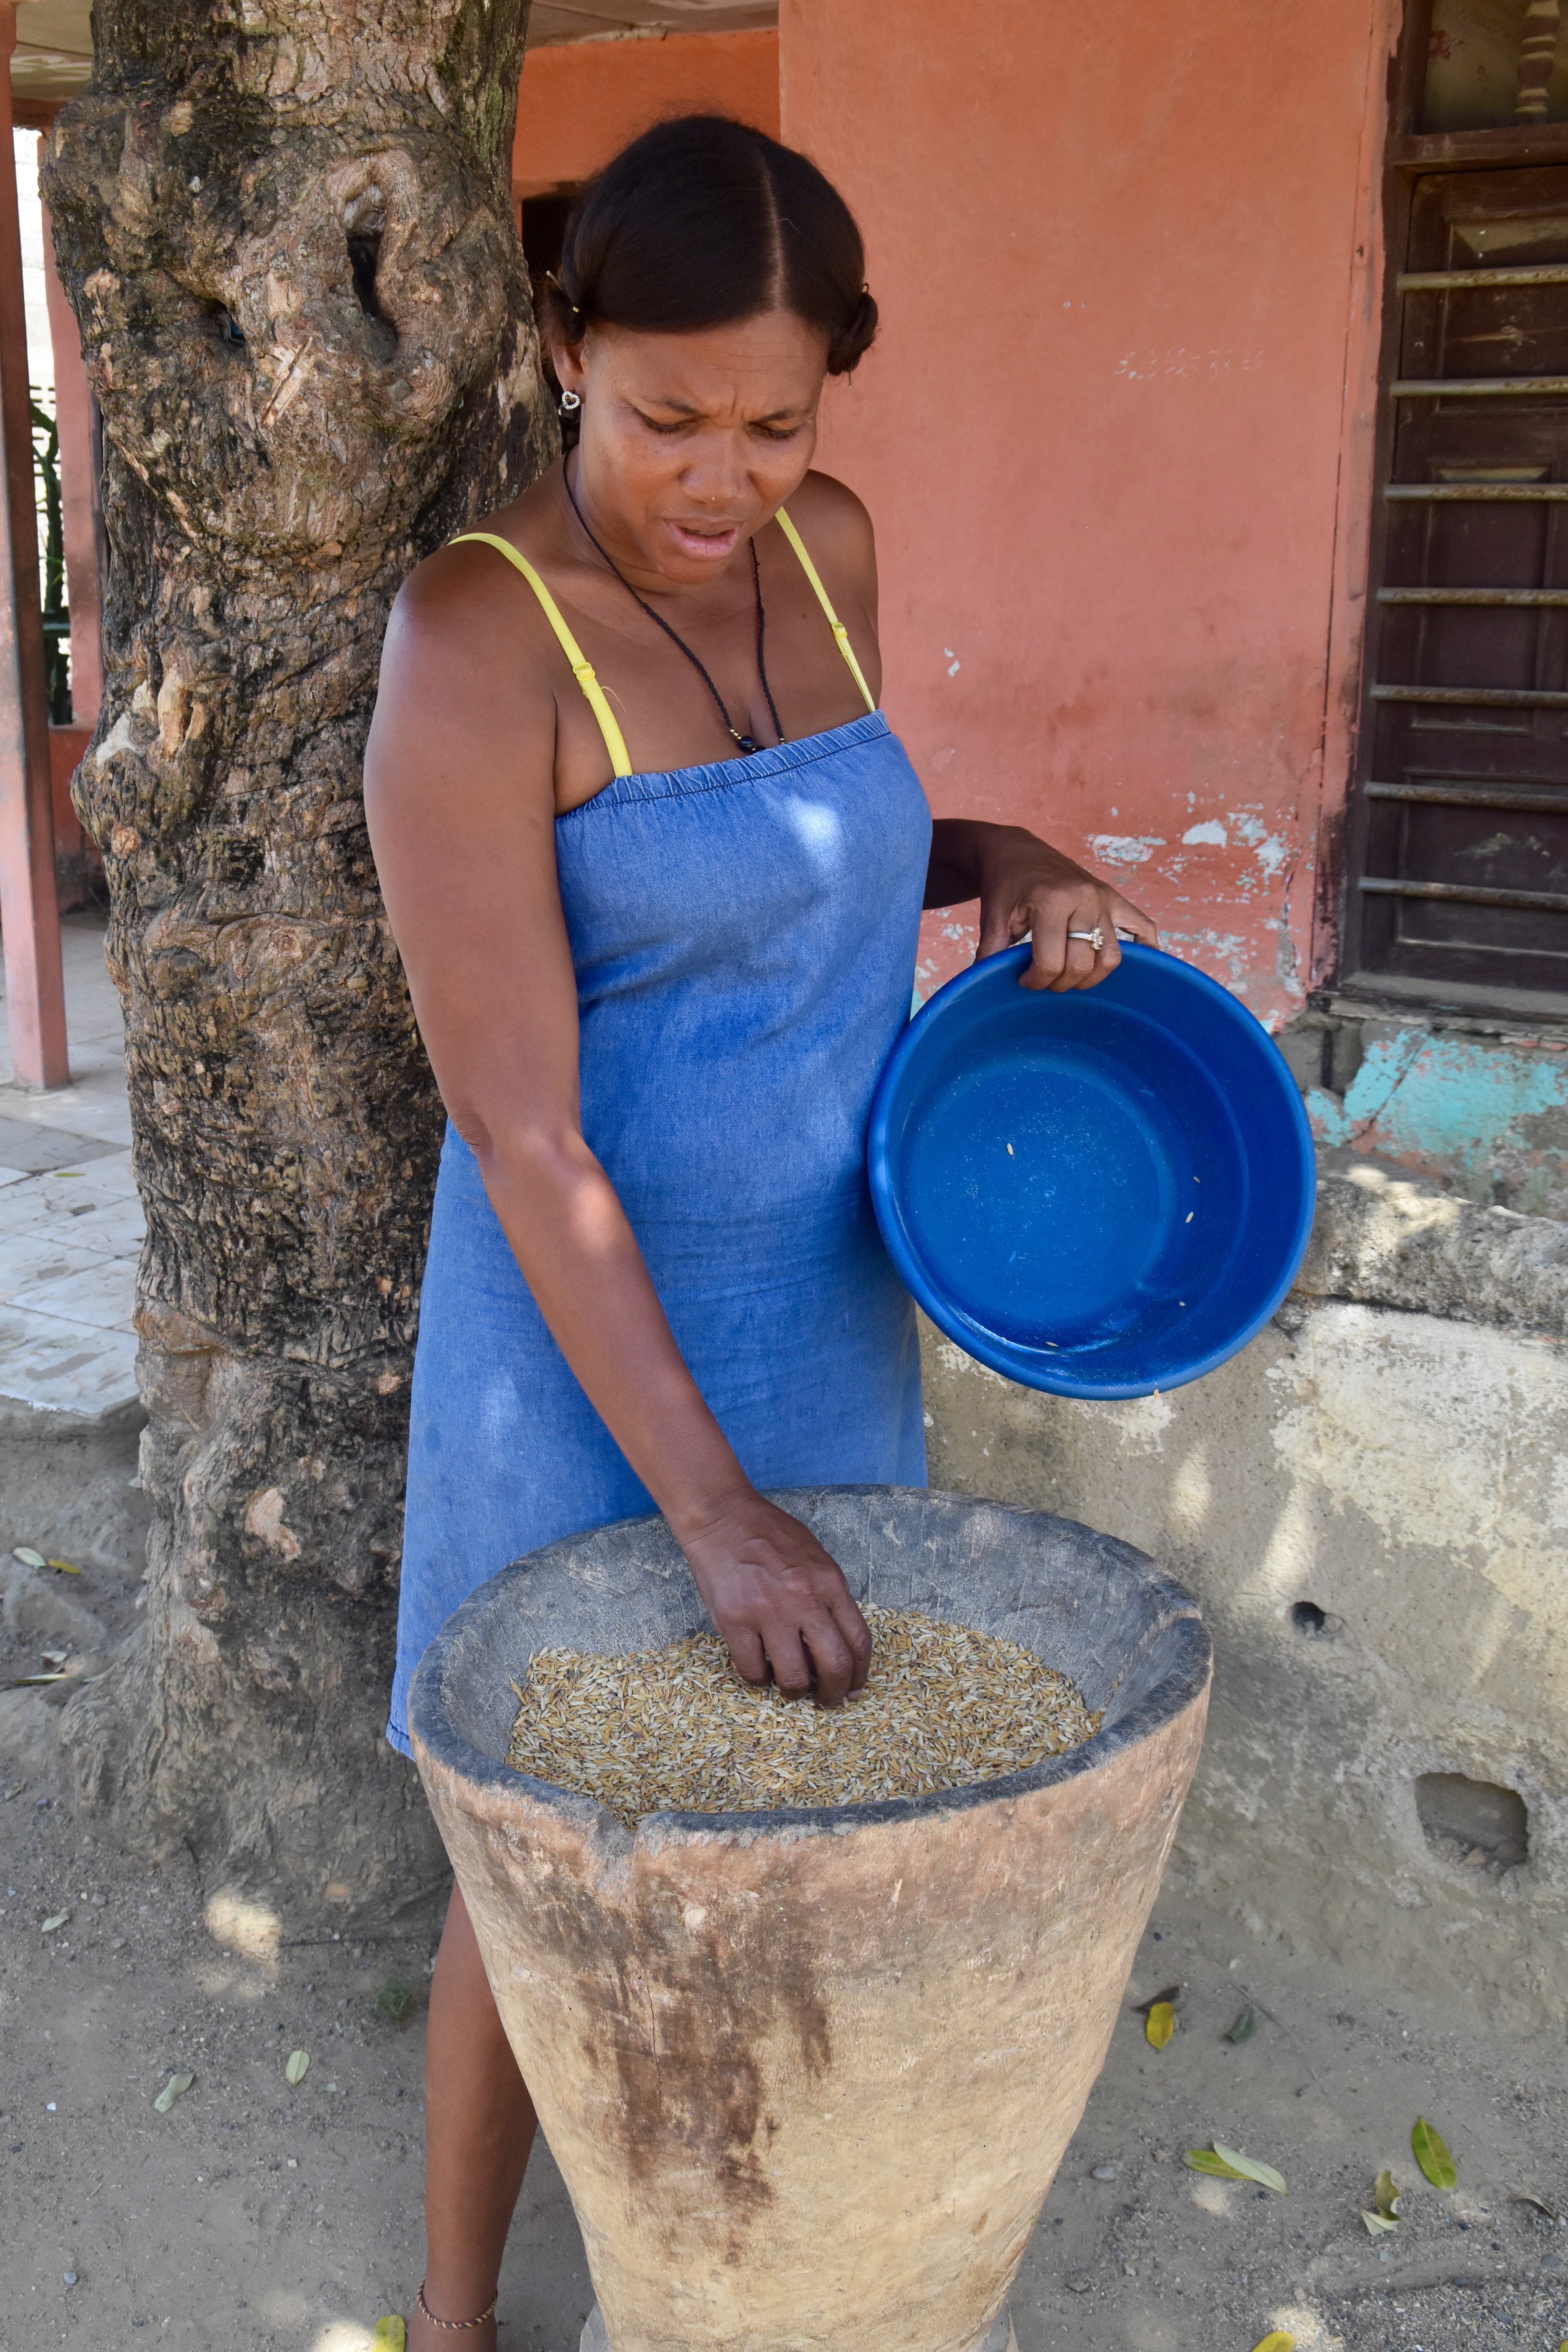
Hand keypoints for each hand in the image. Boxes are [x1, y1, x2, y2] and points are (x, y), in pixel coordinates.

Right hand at [674, 1488, 870, 1706]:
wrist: (722, 1516)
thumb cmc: (769, 1535)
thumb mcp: (816, 1558)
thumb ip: (828, 1597)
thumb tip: (836, 1644)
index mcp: (829, 1583)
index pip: (858, 1641)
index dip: (859, 1674)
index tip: (853, 1689)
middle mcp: (804, 1599)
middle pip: (834, 1665)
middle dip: (833, 1693)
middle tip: (825, 1700)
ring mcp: (768, 1611)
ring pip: (793, 1676)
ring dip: (794, 1690)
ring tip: (789, 1686)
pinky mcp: (734, 1620)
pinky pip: (752, 1670)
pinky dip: (759, 1679)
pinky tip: (759, 1670)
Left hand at [974, 825, 1159, 991]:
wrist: (1016, 851)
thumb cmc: (1004, 886)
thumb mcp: (993, 918)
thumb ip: (990, 953)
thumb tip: (982, 988)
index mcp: (1052, 900)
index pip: (1051, 962)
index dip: (1035, 981)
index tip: (1023, 980)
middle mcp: (1084, 897)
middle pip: (1083, 963)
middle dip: (1061, 982)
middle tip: (1044, 979)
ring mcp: (1103, 898)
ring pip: (1113, 956)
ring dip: (1092, 976)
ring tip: (1070, 975)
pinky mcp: (1114, 898)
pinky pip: (1143, 927)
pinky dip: (1146, 948)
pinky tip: (1138, 964)